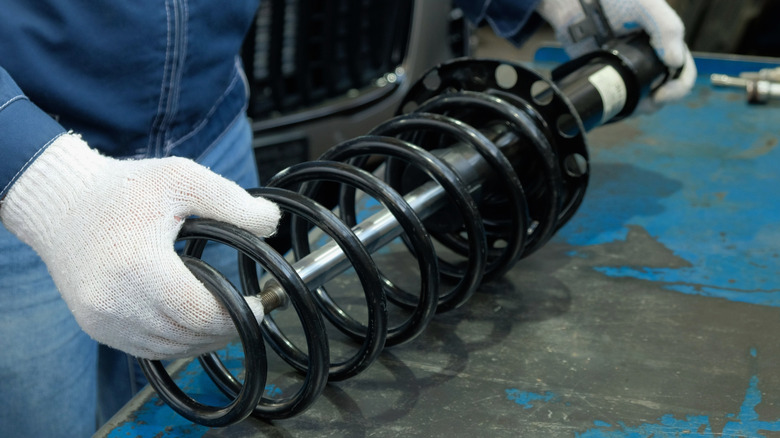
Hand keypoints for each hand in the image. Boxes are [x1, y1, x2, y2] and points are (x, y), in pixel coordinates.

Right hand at [0, 133, 279, 359]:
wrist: (61, 202)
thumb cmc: (120, 189)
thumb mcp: (181, 179)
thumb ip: (232, 201)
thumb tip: (272, 221)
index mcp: (138, 267)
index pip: (199, 313)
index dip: (237, 316)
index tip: (258, 305)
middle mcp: (114, 301)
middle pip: (187, 336)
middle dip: (227, 329)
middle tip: (250, 312)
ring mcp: (101, 319)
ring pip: (169, 348)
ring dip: (204, 339)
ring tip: (228, 318)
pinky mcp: (95, 326)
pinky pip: (147, 349)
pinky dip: (177, 342)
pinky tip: (195, 325)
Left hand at [537, 0, 695, 105]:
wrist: (575, 3)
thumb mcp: (646, 5)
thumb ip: (665, 28)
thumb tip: (675, 62)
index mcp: (665, 41)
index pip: (683, 71)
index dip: (678, 87)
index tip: (662, 95)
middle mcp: (650, 56)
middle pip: (664, 89)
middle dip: (658, 101)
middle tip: (644, 104)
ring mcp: (628, 67)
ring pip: (642, 96)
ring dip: (639, 107)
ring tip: (629, 106)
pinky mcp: (607, 74)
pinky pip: (618, 96)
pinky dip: (620, 104)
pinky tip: (614, 105)